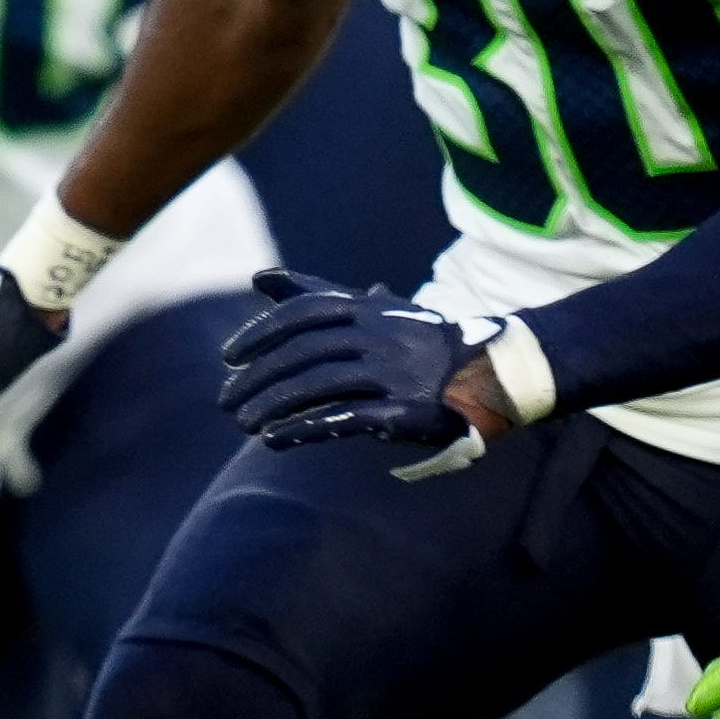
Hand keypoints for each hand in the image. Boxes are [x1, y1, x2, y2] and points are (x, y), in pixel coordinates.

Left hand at [216, 267, 501, 480]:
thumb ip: (317, 294)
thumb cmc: (418, 341)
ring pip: (317, 385)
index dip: (259, 333)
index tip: (228, 357)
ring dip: (271, 405)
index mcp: (369, 309)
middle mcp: (380, 335)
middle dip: (257, 378)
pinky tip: (274, 440)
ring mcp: (394, 373)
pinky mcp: (404, 411)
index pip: (301, 314)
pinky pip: (344, 418)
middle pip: (302, 353)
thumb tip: (259, 278)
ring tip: (242, 423)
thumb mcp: (373, 309)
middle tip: (225, 400)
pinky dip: (303, 428)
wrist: (494, 372)